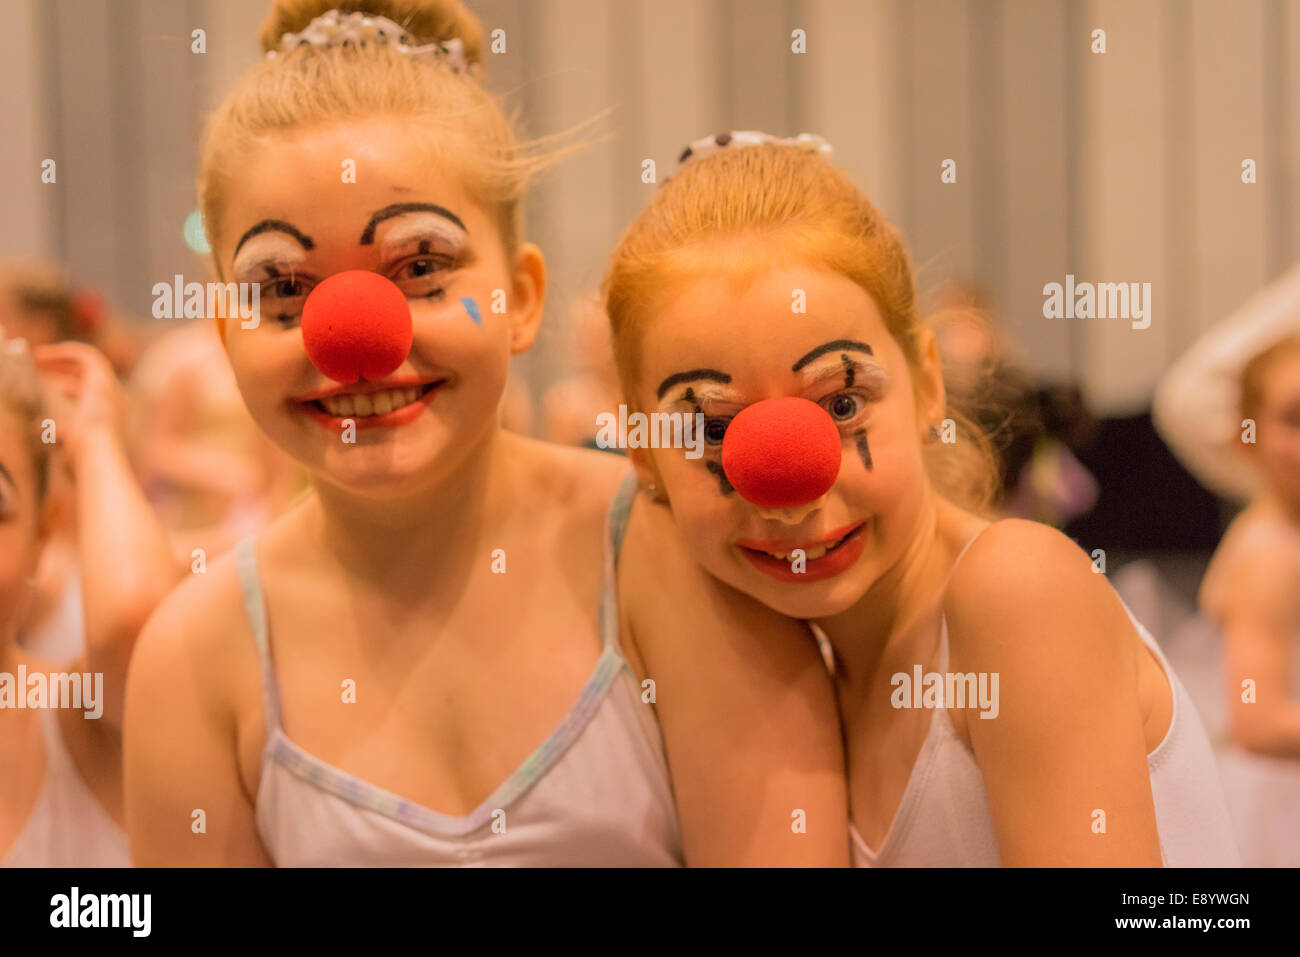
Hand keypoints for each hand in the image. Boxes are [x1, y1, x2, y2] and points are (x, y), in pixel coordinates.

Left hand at [32, 341, 126, 462]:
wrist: (100, 453)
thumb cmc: (86, 455)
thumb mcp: (72, 442)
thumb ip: (64, 434)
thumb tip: (51, 429)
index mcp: (112, 414)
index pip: (93, 393)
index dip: (71, 386)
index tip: (52, 385)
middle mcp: (116, 398)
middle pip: (90, 375)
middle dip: (64, 369)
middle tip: (40, 366)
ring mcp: (112, 387)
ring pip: (88, 361)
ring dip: (62, 357)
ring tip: (38, 357)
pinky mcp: (104, 377)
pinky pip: (86, 355)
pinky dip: (66, 351)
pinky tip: (46, 354)